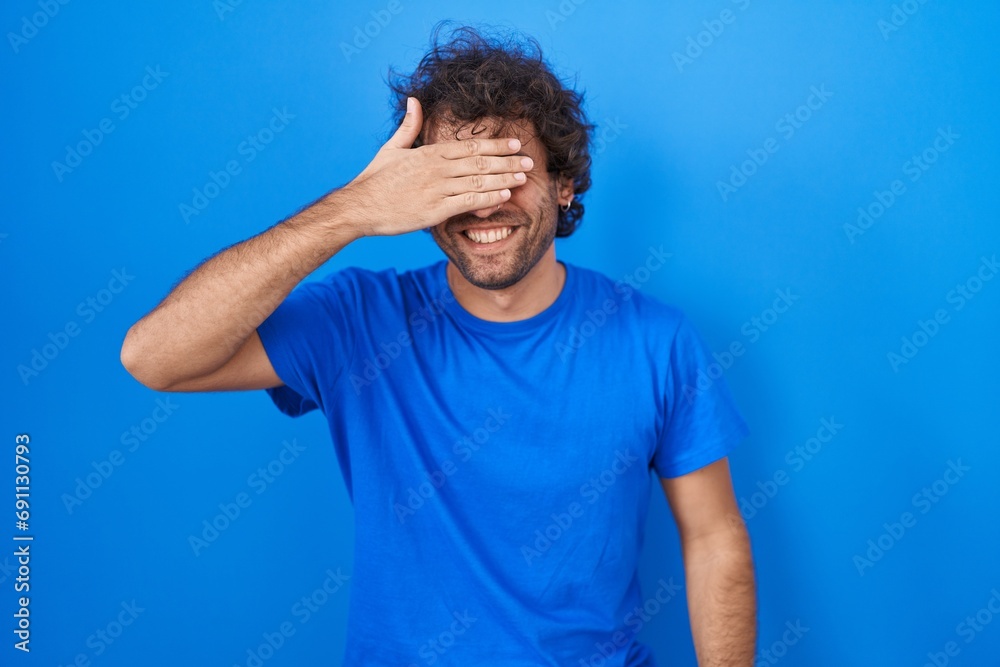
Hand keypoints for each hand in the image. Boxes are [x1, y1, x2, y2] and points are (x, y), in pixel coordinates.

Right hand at [340, 96, 532, 236]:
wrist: (359, 206)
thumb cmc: (375, 179)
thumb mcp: (391, 148)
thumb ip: (408, 126)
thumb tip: (414, 100)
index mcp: (429, 153)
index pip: (470, 146)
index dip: (495, 145)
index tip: (514, 144)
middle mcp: (436, 168)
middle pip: (480, 162)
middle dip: (507, 160)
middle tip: (528, 160)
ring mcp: (437, 189)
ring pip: (479, 180)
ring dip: (504, 178)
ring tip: (523, 176)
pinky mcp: (435, 210)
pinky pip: (468, 202)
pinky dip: (489, 197)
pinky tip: (504, 195)